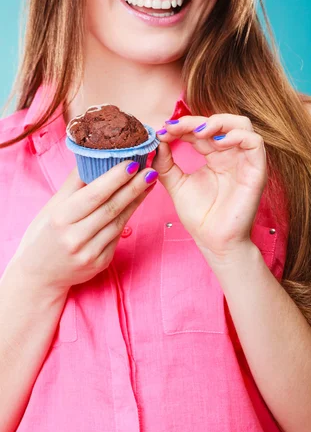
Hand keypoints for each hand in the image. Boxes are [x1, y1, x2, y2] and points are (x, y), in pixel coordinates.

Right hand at [6, 162, 158, 297]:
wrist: (38, 276)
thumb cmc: (44, 235)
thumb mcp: (52, 207)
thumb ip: (73, 184)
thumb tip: (92, 155)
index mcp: (61, 219)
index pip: (94, 195)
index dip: (115, 179)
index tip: (132, 163)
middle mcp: (75, 237)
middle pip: (111, 208)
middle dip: (134, 187)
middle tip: (151, 169)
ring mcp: (90, 253)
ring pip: (119, 222)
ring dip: (136, 200)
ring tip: (149, 182)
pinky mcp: (100, 263)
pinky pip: (117, 236)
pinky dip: (128, 217)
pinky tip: (137, 202)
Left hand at [152, 114, 266, 256]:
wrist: (214, 241)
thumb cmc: (200, 217)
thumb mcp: (176, 185)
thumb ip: (166, 163)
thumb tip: (158, 140)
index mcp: (215, 156)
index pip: (202, 129)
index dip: (183, 125)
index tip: (163, 130)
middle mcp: (232, 155)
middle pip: (221, 122)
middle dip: (196, 121)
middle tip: (175, 128)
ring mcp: (245, 161)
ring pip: (242, 125)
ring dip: (219, 122)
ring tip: (197, 132)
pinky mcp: (256, 170)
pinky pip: (255, 142)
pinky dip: (236, 136)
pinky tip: (216, 144)